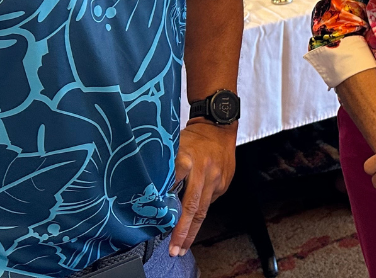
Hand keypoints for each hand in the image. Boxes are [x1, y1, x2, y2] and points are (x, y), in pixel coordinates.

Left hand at [169, 121, 237, 256]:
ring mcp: (216, 179)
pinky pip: (210, 203)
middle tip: (173, 248)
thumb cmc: (194, 137)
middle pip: (192, 205)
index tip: (158, 218)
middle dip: (182, 230)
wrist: (219, 127)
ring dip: (191, 231)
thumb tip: (152, 190)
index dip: (166, 201)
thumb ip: (167, 166)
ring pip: (202, 210)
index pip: (175, 181)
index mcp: (187, 158)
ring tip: (182, 247)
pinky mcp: (223, 184)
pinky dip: (200, 215)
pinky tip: (192, 225)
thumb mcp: (175, 144)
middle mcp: (203, 170)